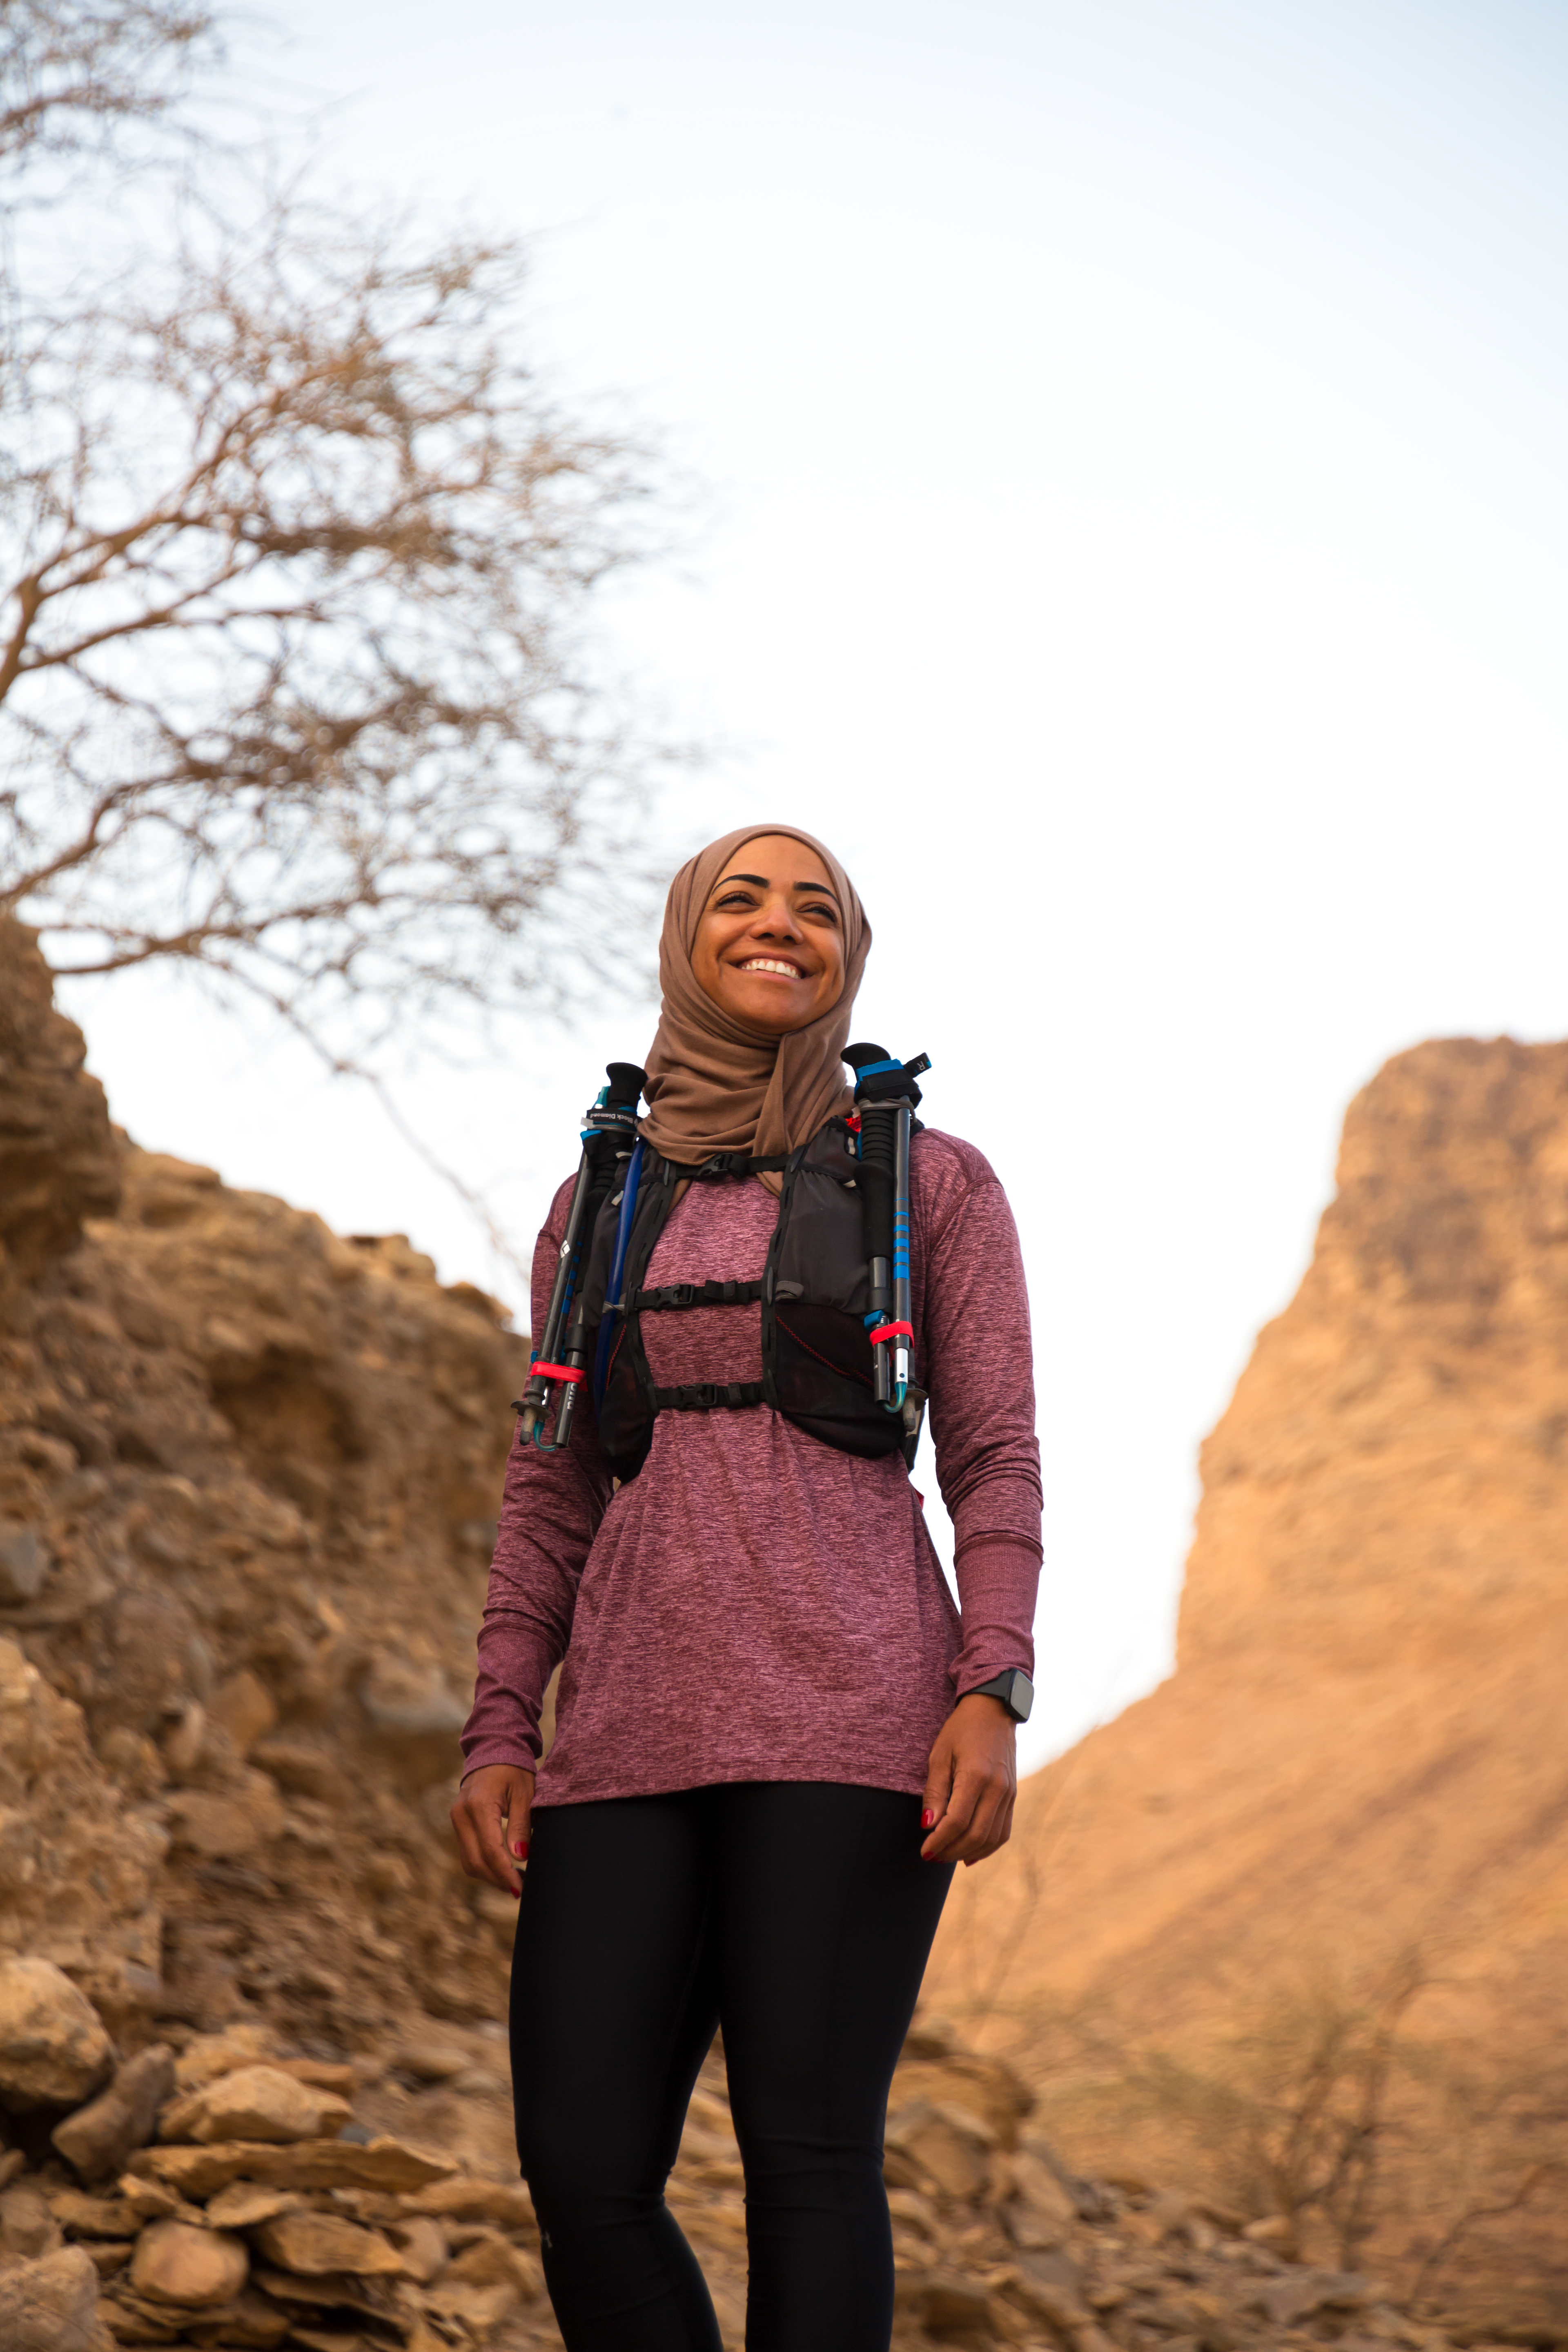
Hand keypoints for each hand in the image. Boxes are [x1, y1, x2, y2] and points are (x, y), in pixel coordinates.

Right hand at [451, 1764, 534, 1897]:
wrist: (493, 1751)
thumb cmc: (513, 1770)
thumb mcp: (524, 1793)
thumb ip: (521, 1825)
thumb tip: (520, 1856)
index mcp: (479, 1805)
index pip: (490, 1849)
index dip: (505, 1872)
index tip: (520, 1887)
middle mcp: (461, 1815)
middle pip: (475, 1861)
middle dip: (497, 1879)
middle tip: (520, 1889)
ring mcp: (456, 1820)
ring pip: (468, 1861)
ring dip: (490, 1876)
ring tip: (514, 1882)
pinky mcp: (458, 1824)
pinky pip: (467, 1853)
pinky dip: (483, 1865)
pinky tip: (502, 1869)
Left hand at [920, 1693, 1016, 1865]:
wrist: (993, 1711)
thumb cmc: (960, 1730)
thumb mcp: (939, 1755)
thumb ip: (934, 1792)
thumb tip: (928, 1826)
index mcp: (976, 1776)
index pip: (957, 1821)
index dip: (939, 1841)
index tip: (924, 1851)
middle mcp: (997, 1788)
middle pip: (975, 1835)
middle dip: (951, 1851)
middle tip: (931, 1855)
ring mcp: (1009, 1794)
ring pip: (991, 1838)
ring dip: (968, 1853)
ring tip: (946, 1855)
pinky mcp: (1013, 1796)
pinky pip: (1003, 1831)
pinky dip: (987, 1847)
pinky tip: (970, 1854)